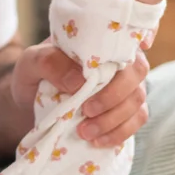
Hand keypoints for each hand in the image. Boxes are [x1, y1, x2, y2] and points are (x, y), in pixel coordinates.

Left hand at [10, 43, 149, 146]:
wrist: (31, 103)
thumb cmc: (35, 75)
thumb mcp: (31, 63)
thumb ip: (49, 62)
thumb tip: (79, 79)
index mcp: (100, 41)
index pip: (130, 34)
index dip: (144, 36)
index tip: (142, 46)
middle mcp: (119, 61)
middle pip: (137, 71)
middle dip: (114, 94)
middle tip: (86, 110)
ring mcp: (126, 86)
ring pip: (138, 99)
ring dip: (114, 119)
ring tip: (85, 131)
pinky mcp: (125, 112)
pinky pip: (136, 121)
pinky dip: (119, 133)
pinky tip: (98, 140)